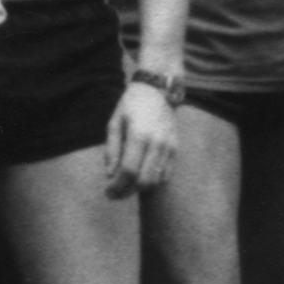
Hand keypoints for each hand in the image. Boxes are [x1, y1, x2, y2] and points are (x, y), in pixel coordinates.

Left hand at [102, 81, 177, 197]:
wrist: (158, 89)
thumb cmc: (131, 105)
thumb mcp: (115, 122)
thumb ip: (112, 150)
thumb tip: (110, 175)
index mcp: (139, 135)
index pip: (128, 171)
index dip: (117, 186)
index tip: (107, 192)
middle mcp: (157, 143)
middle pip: (144, 181)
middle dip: (127, 192)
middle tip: (114, 194)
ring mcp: (169, 147)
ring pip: (156, 181)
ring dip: (138, 189)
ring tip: (124, 188)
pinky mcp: (175, 149)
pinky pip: (165, 175)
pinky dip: (152, 181)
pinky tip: (139, 179)